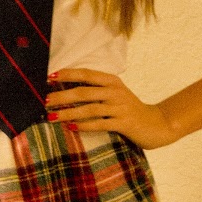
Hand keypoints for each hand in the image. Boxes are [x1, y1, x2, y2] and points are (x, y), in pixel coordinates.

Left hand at [45, 69, 177, 149]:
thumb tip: (67, 91)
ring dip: (68, 113)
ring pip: (89, 109)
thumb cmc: (130, 110)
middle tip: (45, 100)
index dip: (67, 75)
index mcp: (112, 81)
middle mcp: (115, 91)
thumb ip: (97, 91)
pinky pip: (100, 124)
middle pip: (84, 92)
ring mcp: (120, 107)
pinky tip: (71, 127)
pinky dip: (84, 126)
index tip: (49, 77)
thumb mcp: (115, 95)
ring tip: (52, 116)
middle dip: (62, 96)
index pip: (86, 74)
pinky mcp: (124, 123)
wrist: (157, 124)